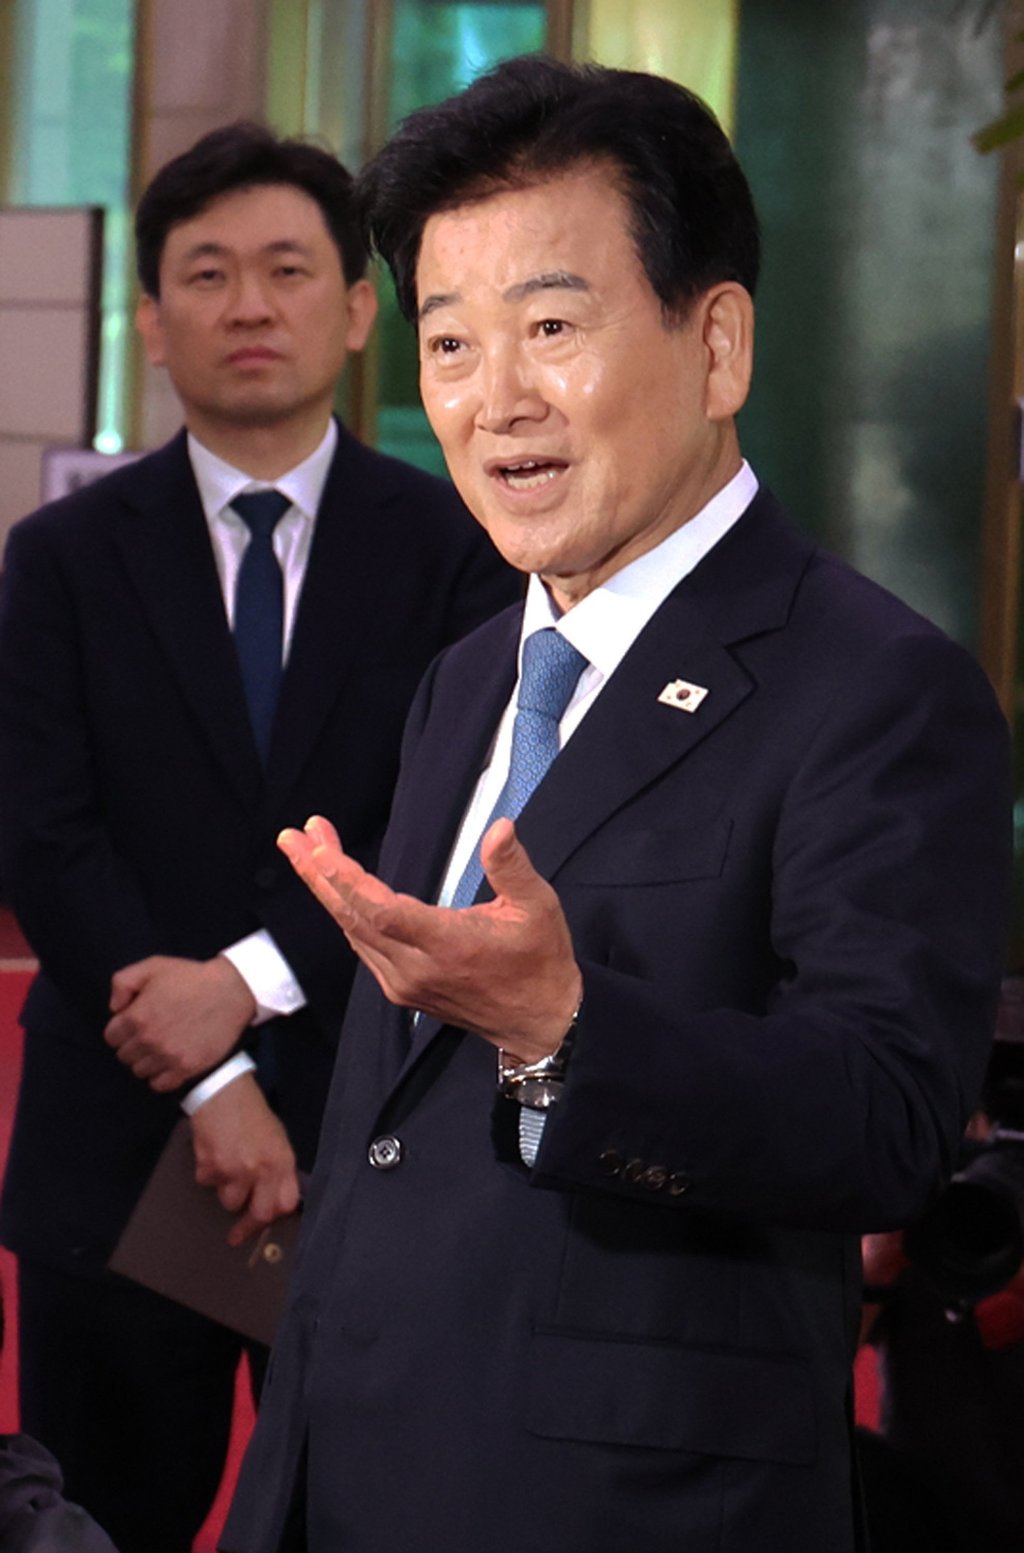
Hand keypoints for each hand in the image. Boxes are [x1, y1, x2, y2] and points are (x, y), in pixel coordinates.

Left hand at [104, 954, 256, 1090]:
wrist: (230, 991)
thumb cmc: (190, 977)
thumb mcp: (152, 966)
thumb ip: (122, 982)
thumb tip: (114, 1009)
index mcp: (137, 1016)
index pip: (112, 1037)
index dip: (122, 1029)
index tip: (136, 1023)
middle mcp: (149, 1040)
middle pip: (124, 1056)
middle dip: (133, 1044)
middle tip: (151, 1033)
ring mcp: (168, 1057)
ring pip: (140, 1071)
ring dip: (147, 1061)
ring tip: (161, 1047)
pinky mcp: (187, 1068)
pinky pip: (160, 1084)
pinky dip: (161, 1076)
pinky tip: (170, 1060)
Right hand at [190, 1073, 300, 1245]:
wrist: (222, 1091)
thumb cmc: (252, 1112)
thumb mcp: (276, 1137)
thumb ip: (278, 1167)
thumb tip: (275, 1194)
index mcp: (282, 1160)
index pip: (286, 1204)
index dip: (277, 1216)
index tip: (268, 1222)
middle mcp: (260, 1170)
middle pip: (259, 1214)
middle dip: (248, 1227)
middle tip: (238, 1234)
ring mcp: (234, 1171)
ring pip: (229, 1202)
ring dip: (228, 1191)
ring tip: (228, 1166)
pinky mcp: (209, 1168)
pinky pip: (208, 1184)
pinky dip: (209, 1174)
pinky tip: (213, 1153)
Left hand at [278, 814, 581, 1061]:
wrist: (540, 1021)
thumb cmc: (540, 960)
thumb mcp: (538, 907)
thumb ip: (512, 867)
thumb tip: (500, 827)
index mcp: (448, 946)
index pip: (383, 912)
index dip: (347, 880)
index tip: (319, 849)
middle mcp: (416, 969)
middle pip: (354, 918)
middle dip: (318, 874)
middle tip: (292, 836)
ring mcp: (404, 982)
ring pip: (353, 931)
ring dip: (327, 889)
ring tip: (307, 848)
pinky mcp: (401, 989)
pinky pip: (363, 945)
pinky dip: (345, 912)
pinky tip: (335, 886)